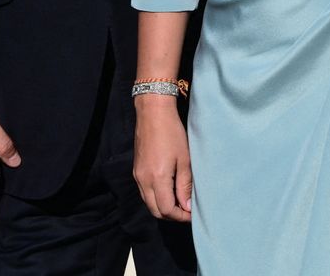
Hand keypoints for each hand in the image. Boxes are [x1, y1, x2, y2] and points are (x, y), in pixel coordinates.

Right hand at [133, 98, 192, 221]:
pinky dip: (156, 198)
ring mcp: (137, 177)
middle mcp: (143, 181)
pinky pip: (145, 193)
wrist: (153, 114)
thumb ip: (185, 185)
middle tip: (187, 212)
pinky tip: (168, 191)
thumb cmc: (172, 133)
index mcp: (157, 179)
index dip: (181, 216)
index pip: (167, 210)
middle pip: (155, 211)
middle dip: (172, 216)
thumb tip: (187, 206)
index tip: (193, 215)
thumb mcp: (184, 159)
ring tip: (180, 203)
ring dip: (163, 208)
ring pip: (148, 203)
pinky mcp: (136, 171)